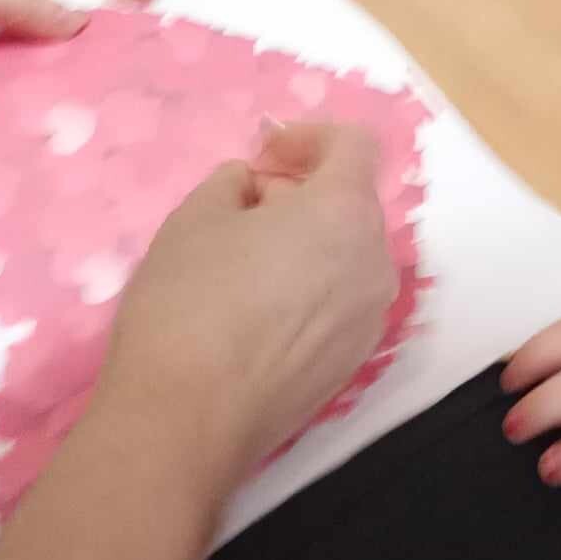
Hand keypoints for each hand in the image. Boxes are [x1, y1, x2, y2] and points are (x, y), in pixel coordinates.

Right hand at [97, 122, 395, 496]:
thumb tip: (259, 190)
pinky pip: (341, 303)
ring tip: (245, 265)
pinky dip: (312, 290)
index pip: (354, 145)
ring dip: (309, 243)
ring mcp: (370, 319)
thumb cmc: (189, 303)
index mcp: (346, 212)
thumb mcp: (197, 216)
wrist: (185, 421)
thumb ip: (236, 182)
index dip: (309, 137)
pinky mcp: (352, 366)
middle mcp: (375, 261)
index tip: (264, 154)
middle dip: (303, 193)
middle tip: (243, 209)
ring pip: (348, 256)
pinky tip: (257, 315)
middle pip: (351, 203)